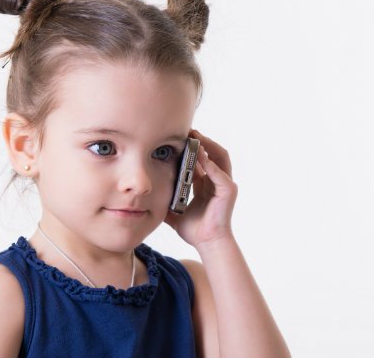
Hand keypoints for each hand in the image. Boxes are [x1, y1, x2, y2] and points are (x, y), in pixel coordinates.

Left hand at [164, 129, 237, 248]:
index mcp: (206, 184)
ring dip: (209, 146)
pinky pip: (220, 172)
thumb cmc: (193, 230)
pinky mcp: (228, 190)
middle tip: (188, 131)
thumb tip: (145, 197)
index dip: (192, 147)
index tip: (180, 137)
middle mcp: (218, 181)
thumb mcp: (174, 210)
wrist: (206, 243)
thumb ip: (165, 201)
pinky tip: (200, 156)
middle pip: (213, 153)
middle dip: (202, 140)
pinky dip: (210, 163)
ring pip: (220, 157)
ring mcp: (225, 184)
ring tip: (196, 138)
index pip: (201, 159)